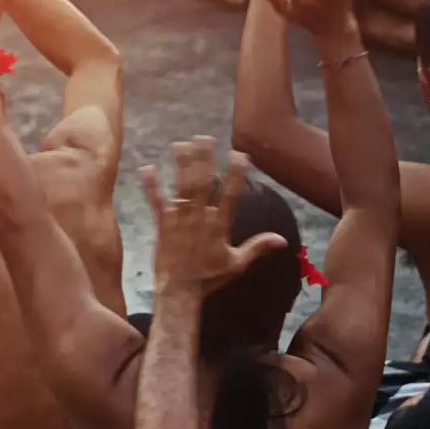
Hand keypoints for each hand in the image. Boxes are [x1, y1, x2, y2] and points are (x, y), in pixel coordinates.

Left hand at [141, 137, 286, 296]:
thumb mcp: (237, 263)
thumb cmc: (209, 277)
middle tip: (204, 137)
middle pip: (204, 184)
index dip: (236, 174)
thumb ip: (258, 247)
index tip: (240, 154)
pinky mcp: (162, 226)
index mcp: (220, 225)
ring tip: (180, 144)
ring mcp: (180, 221)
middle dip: (204, 160)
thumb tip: (283, 239)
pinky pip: (156, 203)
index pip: (232, 194)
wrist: (181, 291)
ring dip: (181, 165)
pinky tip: (147, 168)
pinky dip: (151, 186)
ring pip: (182, 188)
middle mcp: (201, 218)